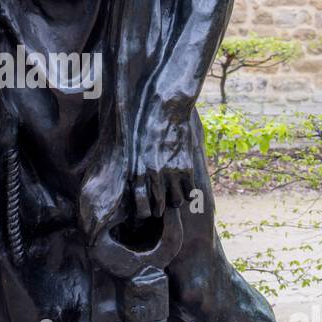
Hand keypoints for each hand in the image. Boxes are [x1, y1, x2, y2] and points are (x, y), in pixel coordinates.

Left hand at [129, 95, 194, 221]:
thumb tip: (132, 186)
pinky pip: (191, 192)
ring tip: (174, 193)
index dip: (144, 213)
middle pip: (159, 208)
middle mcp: (153, 175)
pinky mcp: (186, 167)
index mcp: (136, 171)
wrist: (165, 107)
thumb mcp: (131, 148)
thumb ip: (132, 168)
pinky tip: (186, 186)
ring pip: (176, 202)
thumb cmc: (144, 125)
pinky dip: (189, 192)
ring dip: (175, 200)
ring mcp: (171, 172)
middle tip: (161, 206)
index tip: (146, 213)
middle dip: (159, 209)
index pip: (140, 206)